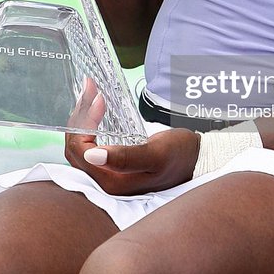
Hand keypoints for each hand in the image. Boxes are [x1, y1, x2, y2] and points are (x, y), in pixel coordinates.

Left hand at [65, 79, 199, 194]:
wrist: (197, 159)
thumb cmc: (179, 155)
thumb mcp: (155, 154)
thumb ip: (125, 157)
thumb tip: (93, 154)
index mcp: (112, 181)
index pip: (80, 151)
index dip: (84, 123)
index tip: (98, 99)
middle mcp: (106, 182)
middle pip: (76, 150)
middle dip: (79, 118)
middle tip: (90, 91)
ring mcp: (109, 176)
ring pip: (81, 148)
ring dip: (82, 121)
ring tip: (90, 97)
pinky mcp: (114, 168)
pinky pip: (91, 147)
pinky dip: (89, 128)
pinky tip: (96, 113)